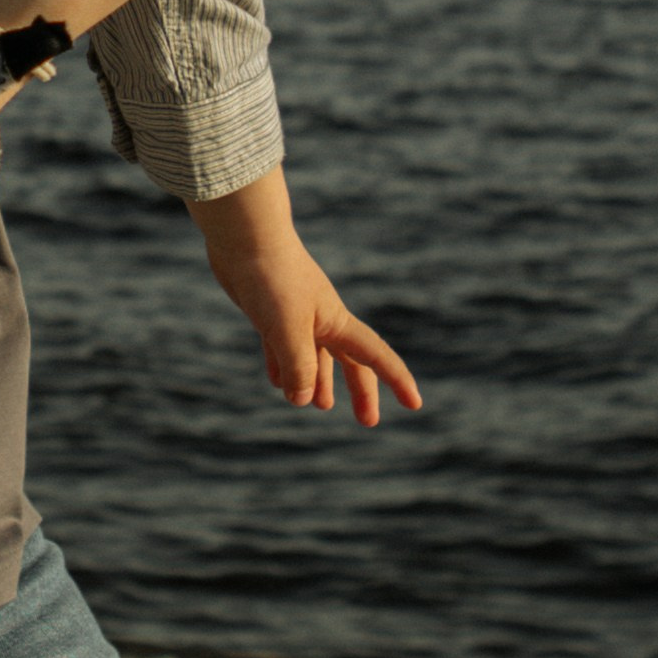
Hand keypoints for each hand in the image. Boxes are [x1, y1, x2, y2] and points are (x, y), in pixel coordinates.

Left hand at [191, 170, 423, 425]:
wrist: (242, 234)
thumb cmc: (271, 277)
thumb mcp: (288, 329)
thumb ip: (299, 366)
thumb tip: (303, 400)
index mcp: (336, 321)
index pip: (375, 356)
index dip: (396, 381)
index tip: (415, 404)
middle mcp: (320, 318)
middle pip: (348, 361)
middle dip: (360, 390)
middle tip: (368, 422)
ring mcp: (294, 313)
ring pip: (313, 355)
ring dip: (318, 381)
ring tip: (320, 406)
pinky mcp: (267, 310)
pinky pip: (280, 345)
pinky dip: (283, 366)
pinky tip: (278, 382)